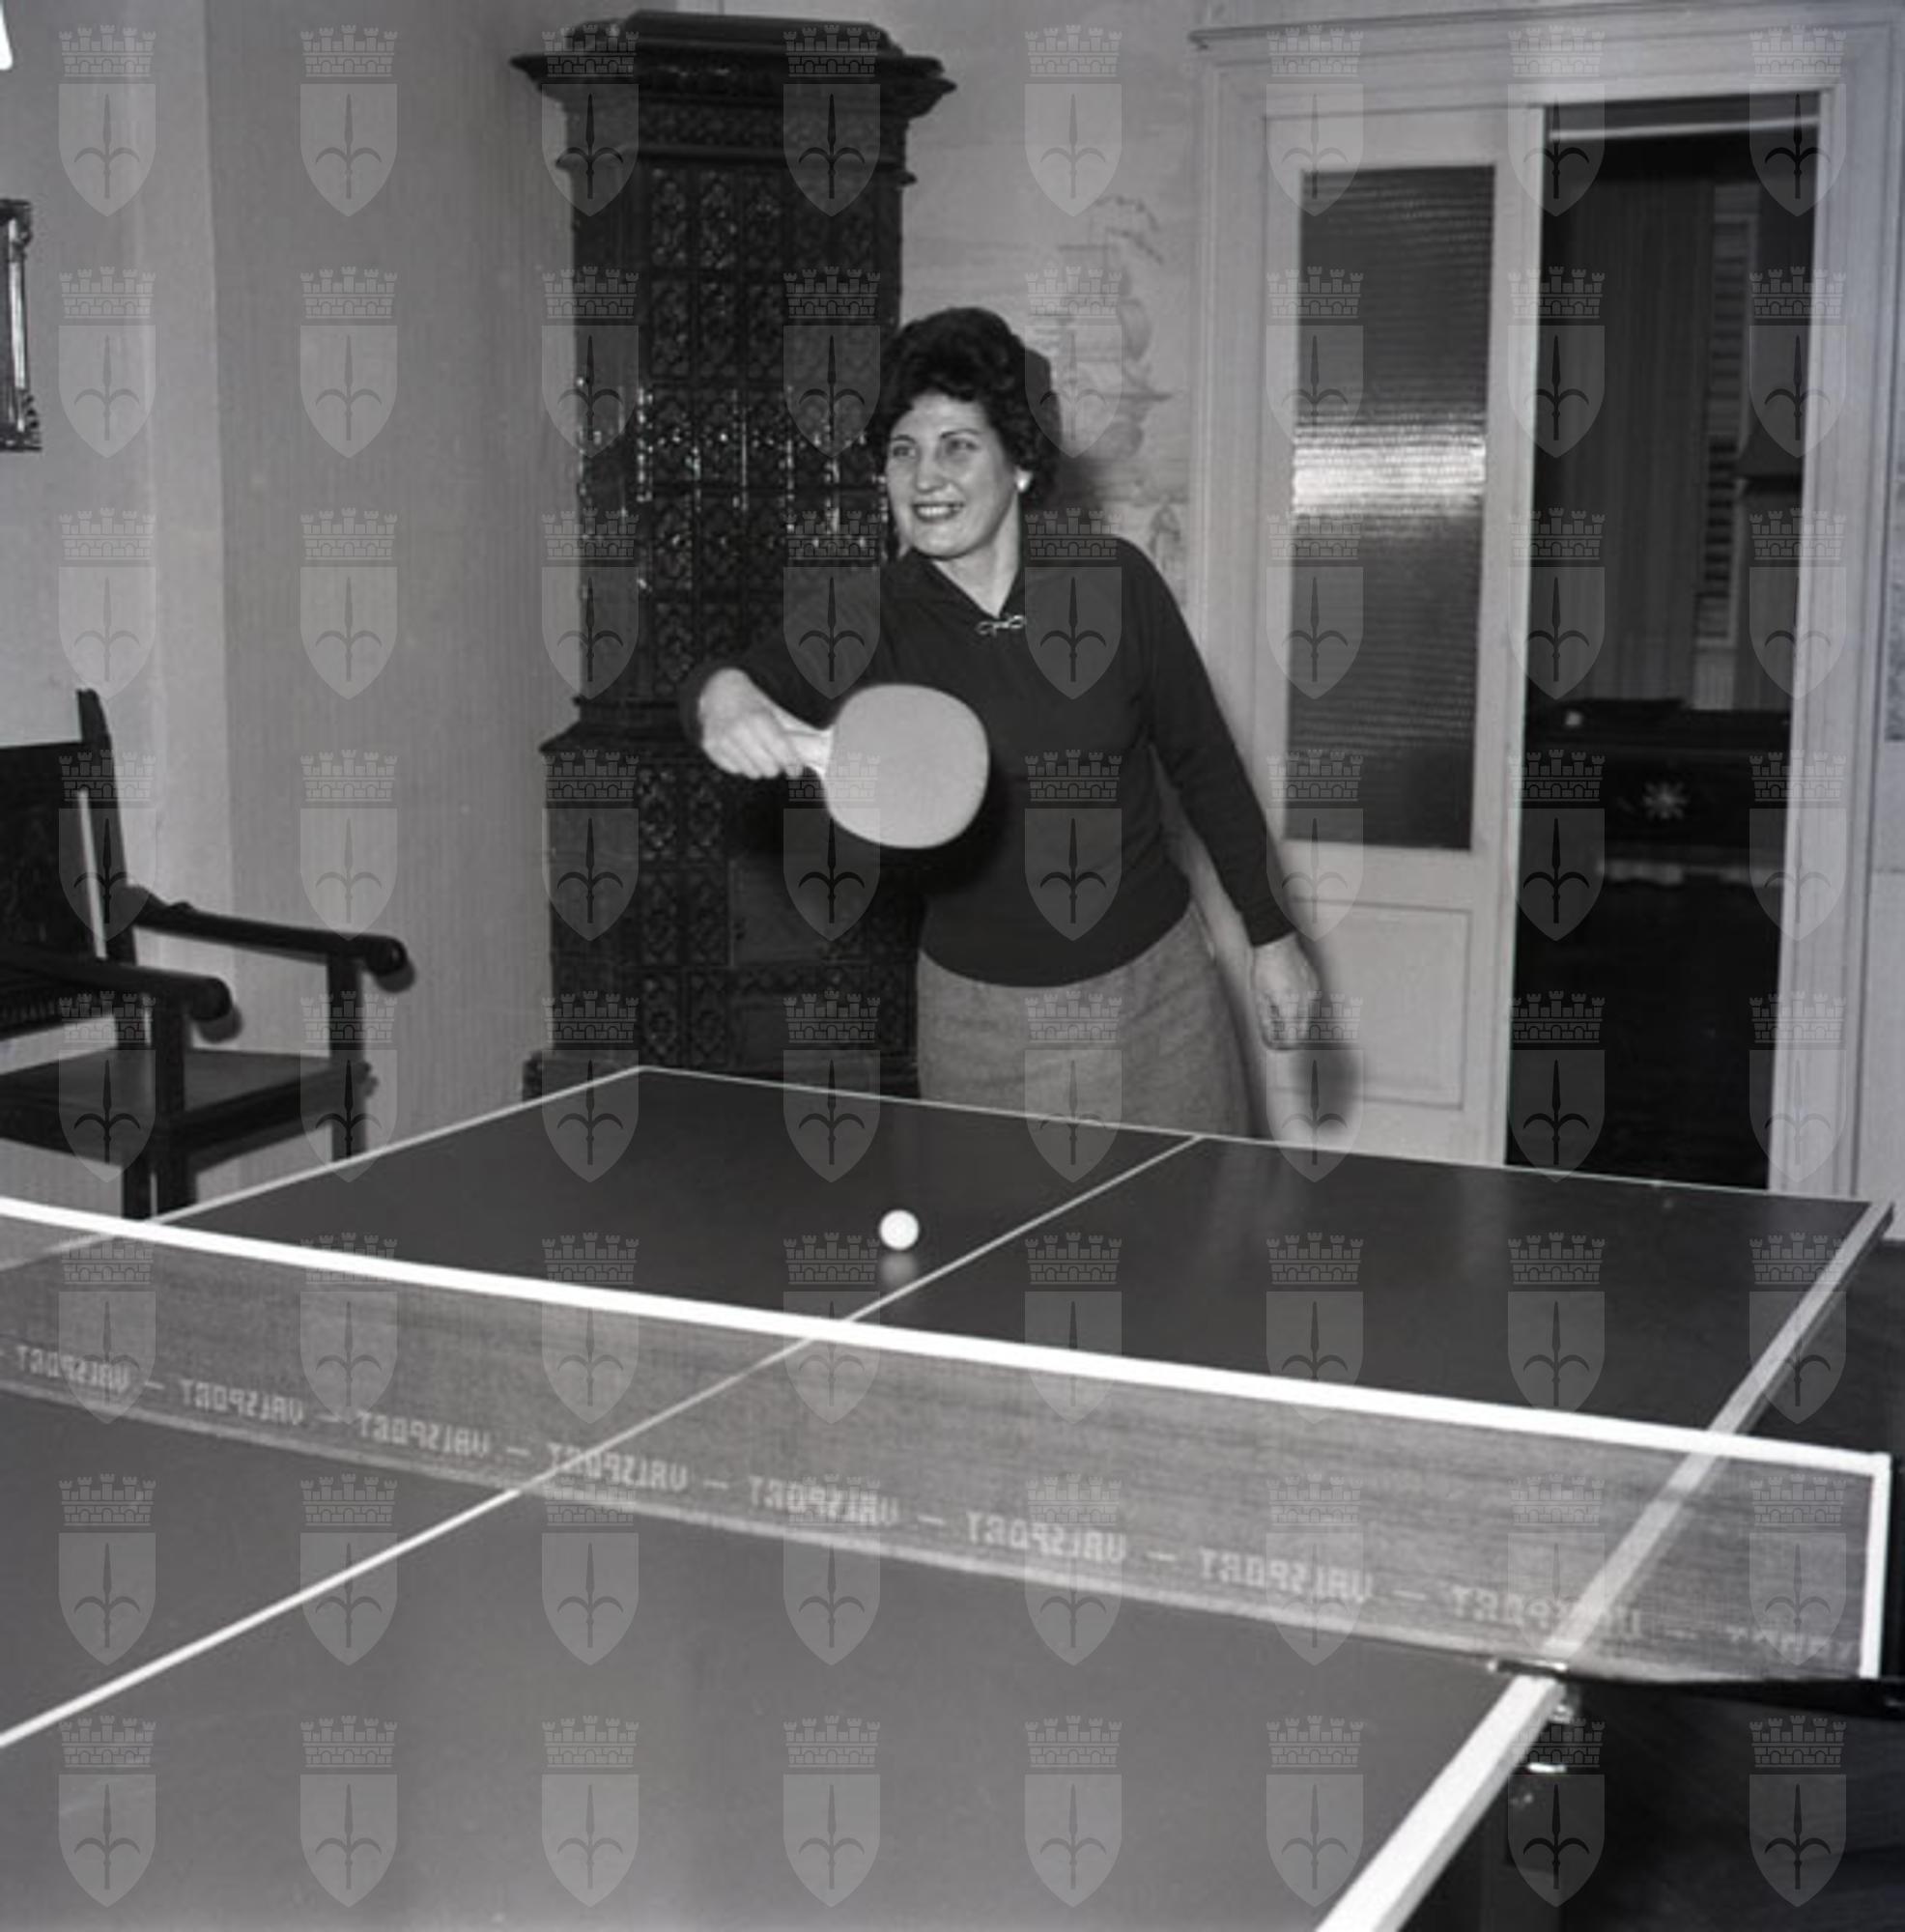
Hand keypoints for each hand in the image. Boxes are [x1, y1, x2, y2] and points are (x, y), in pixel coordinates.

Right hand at [696, 670, 812, 780]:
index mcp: (758, 718)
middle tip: (776, 758)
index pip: (781, 752)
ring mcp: (722, 740)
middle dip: (776, 765)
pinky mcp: (710, 747)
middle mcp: (738, 730)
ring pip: (751, 772)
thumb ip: (794, 730)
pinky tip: (742, 749)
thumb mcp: (773, 710)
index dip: (792, 764)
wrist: (718, 690)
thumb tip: (819, 750)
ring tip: (758, 751)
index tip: (796, 771)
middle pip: (768, 768)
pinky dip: (741, 763)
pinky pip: (734, 770)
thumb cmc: (751, 702)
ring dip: (759, 766)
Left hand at [1249, 933, 1321, 1049]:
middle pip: (1301, 1032)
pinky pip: (1309, 1001)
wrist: (1277, 944)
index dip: (1281, 1046)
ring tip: (1276, 1004)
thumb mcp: (1259, 999)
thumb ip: (1266, 1023)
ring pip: (1306, 1017)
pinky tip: (1286, 991)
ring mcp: (1313, 992)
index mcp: (1291, 1009)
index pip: (1292, 1041)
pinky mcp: (1315, 983)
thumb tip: (1271, 1041)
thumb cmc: (1264, 970)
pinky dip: (1299, 1003)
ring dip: (1293, 1018)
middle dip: (1289, 1035)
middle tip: (1274, 1031)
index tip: (1273, 1044)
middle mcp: (1306, 1003)